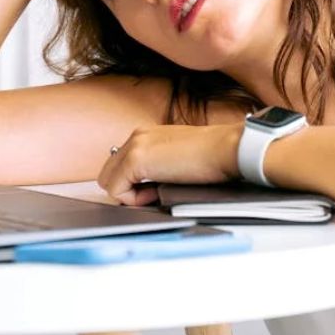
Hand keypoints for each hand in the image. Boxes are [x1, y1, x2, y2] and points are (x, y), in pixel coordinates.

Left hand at [98, 123, 242, 205]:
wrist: (226, 148)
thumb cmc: (213, 156)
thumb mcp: (178, 158)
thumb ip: (158, 167)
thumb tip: (146, 189)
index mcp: (146, 135)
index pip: (119, 164)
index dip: (133, 184)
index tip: (155, 190)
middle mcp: (136, 137)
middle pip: (108, 172)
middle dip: (127, 189)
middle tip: (155, 194)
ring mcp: (134, 147)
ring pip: (108, 181)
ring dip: (130, 194)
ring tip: (158, 193)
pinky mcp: (135, 160)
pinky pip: (116, 190)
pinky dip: (134, 199)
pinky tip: (157, 193)